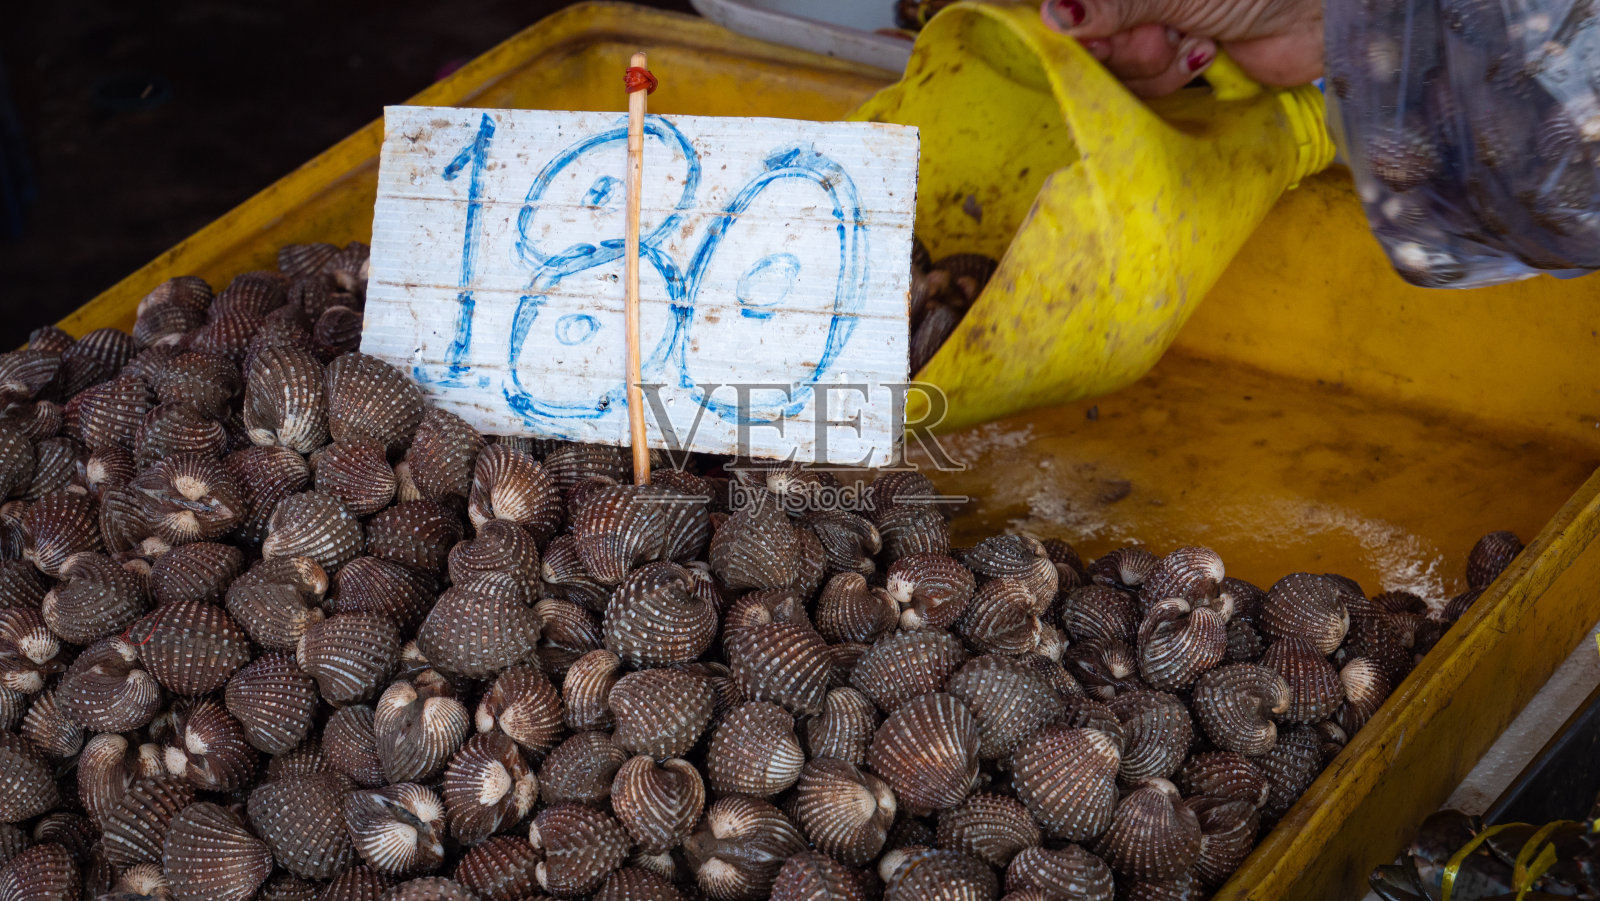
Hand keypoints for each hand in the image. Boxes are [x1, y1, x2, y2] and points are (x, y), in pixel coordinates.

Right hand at [1040, 0, 1324, 97]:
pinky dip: (1174, 77)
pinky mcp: (1170, 66)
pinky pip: (1144, 90)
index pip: (1068, 6)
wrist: (1321, 13)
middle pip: (1083, 40)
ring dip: (1155, 64)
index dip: (1066, 23)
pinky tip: (1206, 53)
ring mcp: (1149, 31)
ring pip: (1113, 69)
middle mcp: (1130, 6)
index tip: (1078, 36)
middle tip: (1160, 35)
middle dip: (1123, 46)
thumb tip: (1053, 14)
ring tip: (1195, 40)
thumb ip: (1115, 3)